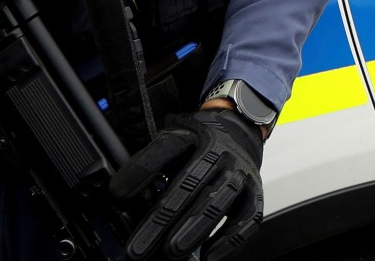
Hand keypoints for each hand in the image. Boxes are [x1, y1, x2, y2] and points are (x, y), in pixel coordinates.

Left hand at [108, 106, 265, 260]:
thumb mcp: (173, 138)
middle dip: (163, 218)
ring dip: (194, 229)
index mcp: (194, 135)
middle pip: (190, 183)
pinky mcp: (256, 190)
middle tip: (141, 246)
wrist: (241, 126)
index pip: (165, 150)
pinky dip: (229, 239)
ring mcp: (240, 171)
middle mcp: (220, 151)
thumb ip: (149, 163)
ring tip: (172, 252)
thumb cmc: (201, 140)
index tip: (118, 195)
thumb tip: (119, 195)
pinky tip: (209, 255)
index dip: (141, 172)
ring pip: (219, 200)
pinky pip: (248, 217)